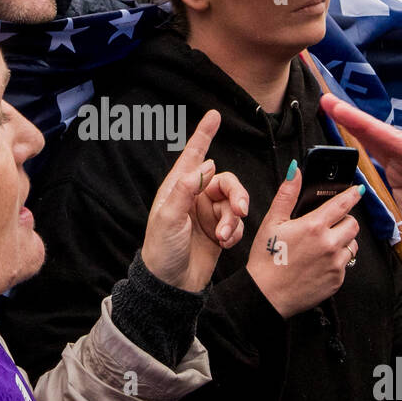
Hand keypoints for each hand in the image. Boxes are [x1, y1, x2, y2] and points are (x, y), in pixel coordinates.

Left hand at [141, 110, 248, 292]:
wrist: (171, 285)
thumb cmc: (162, 250)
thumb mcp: (168, 218)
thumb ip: (186, 190)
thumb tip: (205, 164)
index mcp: (178, 188)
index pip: (193, 156)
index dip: (204, 135)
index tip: (214, 115)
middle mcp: (195, 197)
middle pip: (226, 181)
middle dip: (236, 195)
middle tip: (240, 211)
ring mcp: (208, 214)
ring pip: (234, 203)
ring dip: (234, 219)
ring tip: (224, 236)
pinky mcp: (219, 231)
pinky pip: (237, 223)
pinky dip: (235, 232)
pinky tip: (224, 244)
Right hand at [245, 165, 365, 318]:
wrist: (266, 295)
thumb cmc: (266, 258)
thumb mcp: (272, 222)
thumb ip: (287, 194)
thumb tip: (295, 170)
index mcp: (313, 226)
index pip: (342, 204)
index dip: (352, 195)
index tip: (358, 190)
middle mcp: (329, 244)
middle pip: (353, 224)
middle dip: (345, 220)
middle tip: (330, 224)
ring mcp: (335, 264)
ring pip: (352, 244)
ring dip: (343, 241)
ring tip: (323, 245)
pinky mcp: (337, 280)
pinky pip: (345, 264)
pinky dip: (337, 260)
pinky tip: (319, 262)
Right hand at [318, 94, 401, 270]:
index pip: (394, 139)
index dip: (366, 124)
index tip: (342, 110)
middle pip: (382, 134)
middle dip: (354, 118)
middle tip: (327, 101)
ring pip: (378, 141)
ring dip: (354, 126)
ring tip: (330, 109)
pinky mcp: (401, 176)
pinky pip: (378, 154)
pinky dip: (361, 141)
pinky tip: (348, 132)